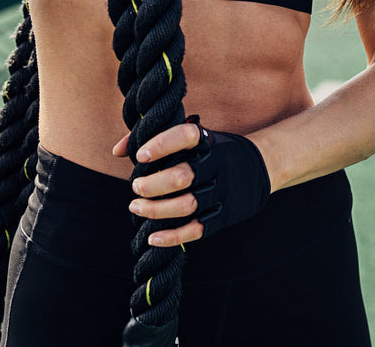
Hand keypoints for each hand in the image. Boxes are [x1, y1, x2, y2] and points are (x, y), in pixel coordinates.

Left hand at [114, 117, 270, 247]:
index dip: (162, 144)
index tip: (141, 155)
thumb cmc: (210, 151)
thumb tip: (116, 151)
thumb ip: (152, 138)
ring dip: (157, 210)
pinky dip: (172, 237)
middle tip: (135, 187)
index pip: (186, 136)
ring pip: (187, 205)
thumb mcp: (192, 138)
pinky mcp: (221, 216)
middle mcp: (215, 166)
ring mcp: (220, 192)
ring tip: (136, 207)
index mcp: (207, 142)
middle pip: (183, 176)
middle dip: (153, 184)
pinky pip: (196, 230)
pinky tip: (152, 238)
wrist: (258, 167)